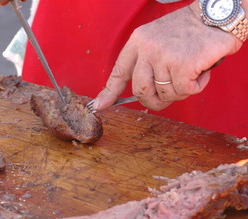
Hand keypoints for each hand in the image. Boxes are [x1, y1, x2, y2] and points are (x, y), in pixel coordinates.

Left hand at [93, 1, 242, 111]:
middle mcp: (147, 49)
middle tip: (166, 97)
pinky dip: (196, 87)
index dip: (109, 92)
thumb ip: (146, 62)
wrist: (217, 15)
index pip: (119, 71)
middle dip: (153, 101)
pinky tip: (201, 71)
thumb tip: (139, 91)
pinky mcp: (182, 65)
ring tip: (190, 73)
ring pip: (165, 93)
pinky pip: (184, 91)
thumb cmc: (188, 31)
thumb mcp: (157, 40)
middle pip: (140, 90)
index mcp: (138, 42)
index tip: (100, 105)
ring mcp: (163, 56)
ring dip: (180, 91)